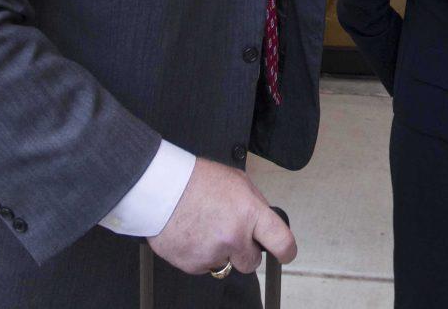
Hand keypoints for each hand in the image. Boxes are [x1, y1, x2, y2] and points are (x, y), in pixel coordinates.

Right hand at [148, 158, 294, 275]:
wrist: (161, 189)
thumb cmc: (197, 180)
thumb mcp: (238, 181)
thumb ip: (255, 204)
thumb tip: (264, 221)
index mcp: (249, 213)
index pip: (281, 242)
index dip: (286, 251)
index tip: (285, 253)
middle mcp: (234, 237)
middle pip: (252, 262)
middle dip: (245, 252)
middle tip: (231, 234)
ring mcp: (213, 253)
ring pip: (226, 264)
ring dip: (220, 251)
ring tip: (206, 227)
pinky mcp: (193, 265)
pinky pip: (204, 266)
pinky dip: (200, 254)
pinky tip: (193, 233)